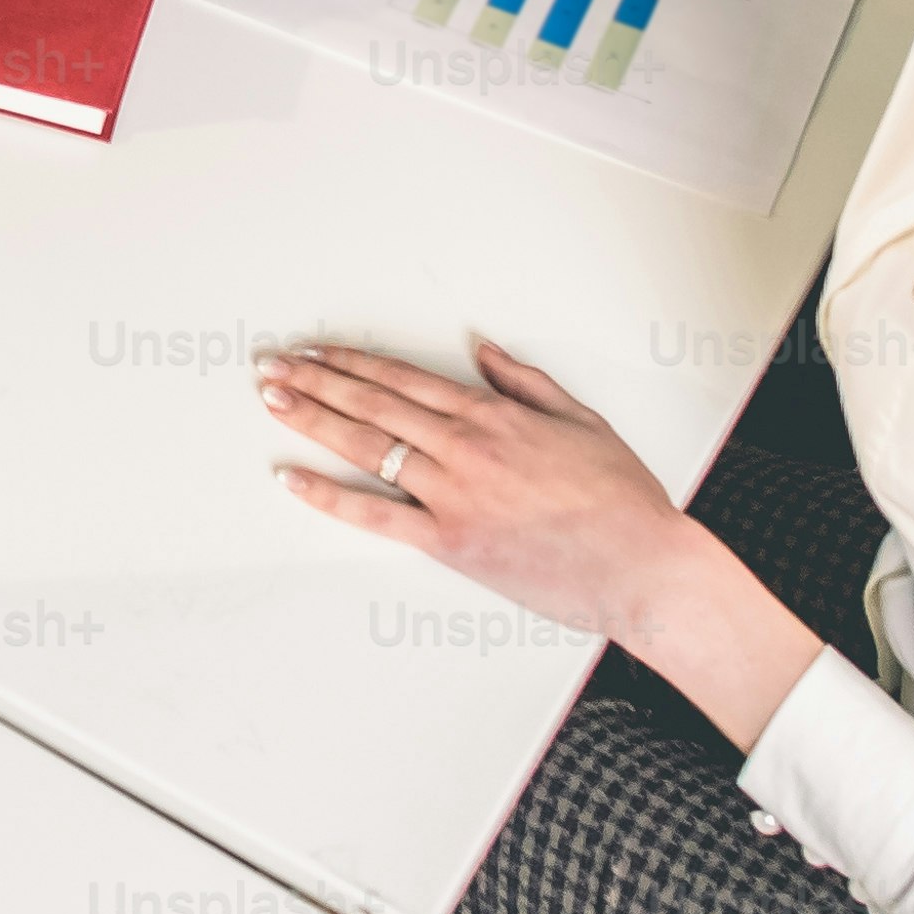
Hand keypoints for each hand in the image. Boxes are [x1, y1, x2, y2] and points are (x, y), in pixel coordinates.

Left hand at [259, 338, 827, 743]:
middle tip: (271, 365)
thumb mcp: (581, 420)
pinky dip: (328, 496)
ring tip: (271, 399)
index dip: (352, 362)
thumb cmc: (622, 499)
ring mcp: (454, 493)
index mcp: (494, 413)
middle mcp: (465, 446)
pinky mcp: (450, 541)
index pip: (404, 378)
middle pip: (372, 402)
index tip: (316, 351)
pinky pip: (375, 514)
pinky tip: (290, 478)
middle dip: (314, 380)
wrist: (642, 564)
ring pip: (366, 445)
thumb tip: (482, 349)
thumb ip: (525, 381)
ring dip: (311, 419)